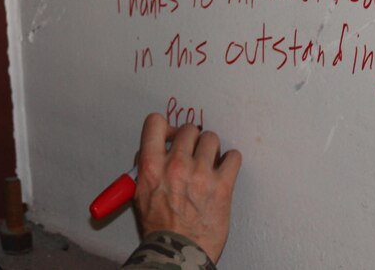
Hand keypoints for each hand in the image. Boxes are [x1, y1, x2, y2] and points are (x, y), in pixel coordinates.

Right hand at [132, 113, 241, 262]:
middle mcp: (176, 165)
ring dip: (210, 148)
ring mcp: (200, 174)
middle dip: (191, 139)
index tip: (172, 136)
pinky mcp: (222, 186)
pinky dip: (230, 161)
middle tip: (193, 151)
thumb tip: (157, 151)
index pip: (156, 123)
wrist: (179, 251)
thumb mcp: (140, 193)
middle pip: (189, 129)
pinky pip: (233, 157)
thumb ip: (147, 167)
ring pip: (212, 139)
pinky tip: (224, 170)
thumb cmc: (160, 227)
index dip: (166, 127)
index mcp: (152, 166)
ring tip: (209, 162)